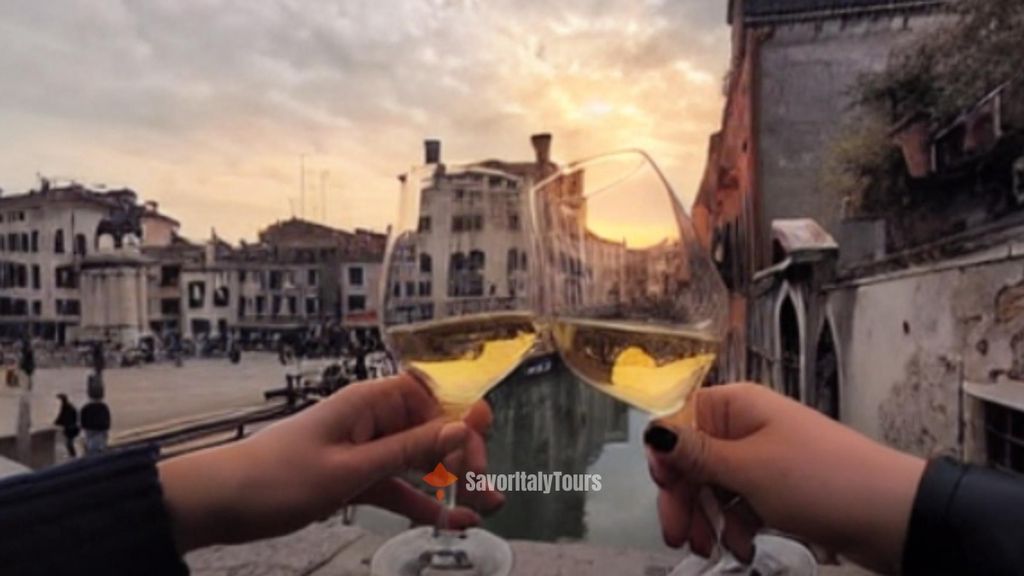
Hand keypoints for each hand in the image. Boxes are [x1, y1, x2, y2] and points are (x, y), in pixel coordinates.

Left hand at [159, 374, 502, 551]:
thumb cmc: (275, 478)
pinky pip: (399, 487)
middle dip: (464, 458)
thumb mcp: (349, 468)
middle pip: (433, 429)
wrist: (219, 504)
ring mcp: (365, 450)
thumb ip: (408, 451)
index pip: (433, 398)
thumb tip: (462, 429)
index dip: (461, 422)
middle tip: (486, 491)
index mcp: (369, 402)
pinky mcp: (356, 478)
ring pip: (421, 462)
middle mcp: (372, 420)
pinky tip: (451, 520)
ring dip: (452, 483)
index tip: (474, 459)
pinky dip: (424, 502)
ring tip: (487, 506)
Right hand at [645, 383, 924, 573]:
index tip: (664, 491)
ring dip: (707, 518)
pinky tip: (741, 548)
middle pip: (692, 459)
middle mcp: (745, 426)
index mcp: (736, 406)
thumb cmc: (819, 480)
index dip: (666, 457)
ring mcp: (763, 458)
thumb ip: (695, 454)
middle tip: (679, 536)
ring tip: (711, 549)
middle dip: (683, 499)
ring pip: (714, 486)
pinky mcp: (778, 488)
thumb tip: (651, 431)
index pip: (679, 420)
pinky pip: (740, 503)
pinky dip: (735, 526)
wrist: (892, 515)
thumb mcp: (748, 469)